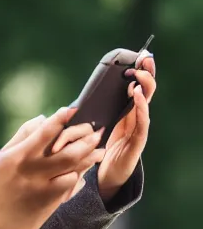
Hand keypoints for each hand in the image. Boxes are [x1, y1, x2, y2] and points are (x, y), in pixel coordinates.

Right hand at [0, 108, 105, 228]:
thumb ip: (24, 135)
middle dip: (87, 141)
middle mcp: (31, 172)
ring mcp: (41, 190)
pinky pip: (70, 188)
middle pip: (68, 153)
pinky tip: (83, 170)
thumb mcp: (5, 154)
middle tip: (96, 132)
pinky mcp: (48, 205)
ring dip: (89, 160)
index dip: (61, 119)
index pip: (45, 132)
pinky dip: (78, 177)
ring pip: (74, 172)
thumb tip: (44, 118)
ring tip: (99, 151)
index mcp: (19, 156)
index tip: (73, 110)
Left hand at [97, 50, 155, 201]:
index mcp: (126, 111)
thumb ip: (94, 109)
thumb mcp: (95, 123)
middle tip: (144, 59)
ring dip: (143, 89)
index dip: (142, 71)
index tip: (143, 54)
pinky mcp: (136, 144)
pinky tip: (137, 100)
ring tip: (139, 76)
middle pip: (145, 92)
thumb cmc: (100, 147)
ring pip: (145, 105)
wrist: (106, 175)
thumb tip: (82, 92)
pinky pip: (141, 125)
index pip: (137, 87)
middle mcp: (136, 118)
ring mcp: (138, 130)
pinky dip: (140, 111)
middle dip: (147, 74)